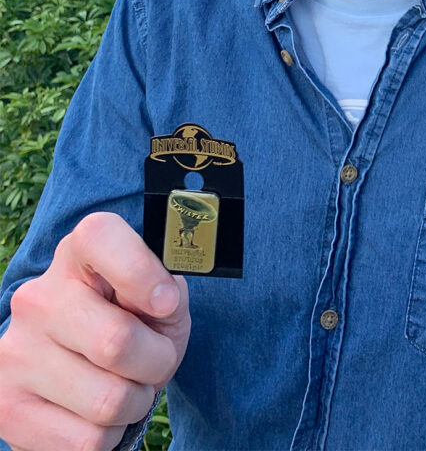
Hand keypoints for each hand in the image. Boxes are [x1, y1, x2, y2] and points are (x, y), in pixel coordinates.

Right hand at [0, 212, 189, 450]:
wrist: (83, 372)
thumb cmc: (133, 323)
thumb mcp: (160, 299)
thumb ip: (168, 289)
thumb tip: (163, 298)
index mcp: (78, 254)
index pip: (100, 236)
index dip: (141, 271)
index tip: (165, 302)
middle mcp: (38, 297)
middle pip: (116, 342)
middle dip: (156, 362)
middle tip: (153, 359)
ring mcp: (15, 353)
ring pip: (107, 401)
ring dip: (134, 402)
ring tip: (125, 386)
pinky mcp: (6, 408)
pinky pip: (86, 441)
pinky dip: (109, 435)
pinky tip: (97, 413)